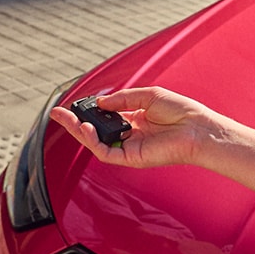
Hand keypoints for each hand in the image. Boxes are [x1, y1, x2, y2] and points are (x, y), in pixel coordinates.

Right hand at [48, 86, 222, 170]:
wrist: (197, 128)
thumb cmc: (180, 111)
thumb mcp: (147, 95)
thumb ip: (121, 99)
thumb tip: (100, 102)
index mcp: (135, 119)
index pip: (105, 116)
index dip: (90, 110)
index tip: (76, 102)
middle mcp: (130, 134)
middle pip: (95, 131)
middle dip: (74, 122)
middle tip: (57, 113)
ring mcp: (129, 147)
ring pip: (96, 143)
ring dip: (79, 131)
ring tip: (68, 119)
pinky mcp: (131, 158)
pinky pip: (105, 152)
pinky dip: (93, 141)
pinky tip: (86, 128)